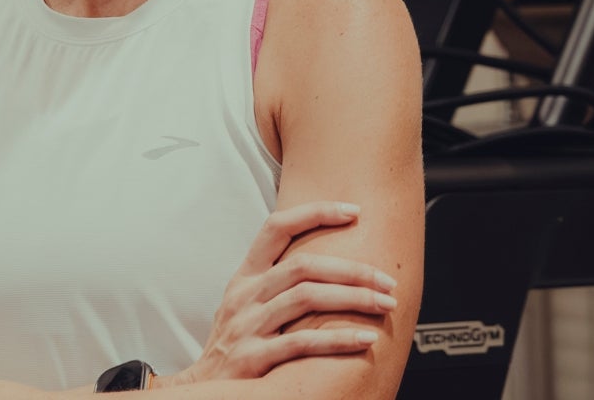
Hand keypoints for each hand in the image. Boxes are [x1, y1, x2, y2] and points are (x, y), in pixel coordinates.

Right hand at [168, 200, 398, 386]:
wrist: (206, 385)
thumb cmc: (236, 342)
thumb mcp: (246, 303)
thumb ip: (278, 283)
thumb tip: (331, 262)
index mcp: (245, 276)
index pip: (276, 228)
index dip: (314, 214)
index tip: (353, 211)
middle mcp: (246, 295)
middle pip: (302, 266)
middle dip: (352, 269)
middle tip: (387, 281)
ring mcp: (248, 325)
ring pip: (306, 298)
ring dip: (353, 299)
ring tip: (385, 305)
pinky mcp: (254, 357)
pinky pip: (302, 343)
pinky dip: (338, 340)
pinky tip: (365, 339)